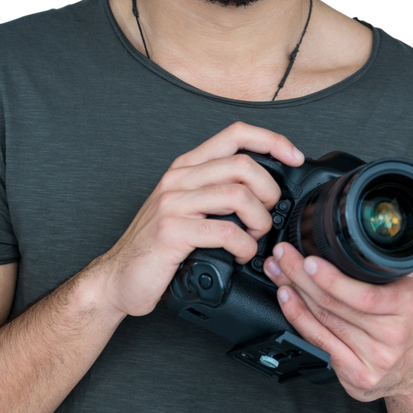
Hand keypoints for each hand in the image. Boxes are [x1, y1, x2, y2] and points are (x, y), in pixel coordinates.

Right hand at [100, 122, 304, 317]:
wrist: (118, 278)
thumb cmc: (157, 247)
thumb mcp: (185, 208)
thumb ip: (215, 192)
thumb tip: (263, 190)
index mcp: (185, 168)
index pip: (235, 134)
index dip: (272, 140)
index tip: (294, 157)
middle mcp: (178, 179)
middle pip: (244, 165)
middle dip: (270, 192)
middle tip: (267, 216)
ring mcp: (173, 204)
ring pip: (238, 195)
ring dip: (259, 221)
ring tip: (254, 238)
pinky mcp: (172, 231)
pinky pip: (226, 231)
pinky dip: (245, 246)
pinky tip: (241, 255)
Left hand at [263, 242, 412, 401]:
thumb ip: (406, 253)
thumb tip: (393, 219)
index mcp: (408, 308)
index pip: (364, 296)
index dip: (331, 280)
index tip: (309, 260)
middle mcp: (392, 336)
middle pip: (333, 305)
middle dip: (300, 276)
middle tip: (283, 255)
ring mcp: (373, 359)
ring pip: (322, 322)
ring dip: (293, 293)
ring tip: (278, 271)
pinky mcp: (356, 376)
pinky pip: (318, 343)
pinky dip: (297, 318)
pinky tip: (286, 299)